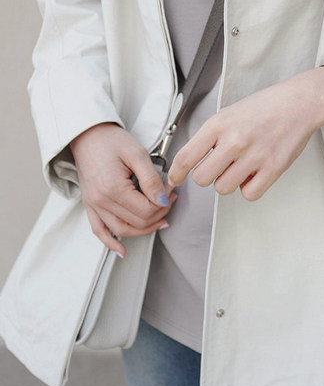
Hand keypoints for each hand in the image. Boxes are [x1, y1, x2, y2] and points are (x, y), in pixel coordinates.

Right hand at [70, 123, 176, 257]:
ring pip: (122, 230)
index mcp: (112, 188)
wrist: (88, 135)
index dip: (164, 205)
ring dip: (143, 230)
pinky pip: (99, 230)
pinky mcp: (90, 205)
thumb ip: (151, 180)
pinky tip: (122, 250)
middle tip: (170, 200)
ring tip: (160, 220)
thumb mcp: (137, 155)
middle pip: (137, 222)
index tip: (173, 192)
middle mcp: (101, 200)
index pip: (146, 210)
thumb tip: (163, 200)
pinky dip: (111, 242)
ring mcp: (93, 204)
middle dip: (159, 214)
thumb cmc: (111, 141)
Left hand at [168, 65, 323, 200]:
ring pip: (223, 188)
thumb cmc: (265, 107)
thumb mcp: (229, 113)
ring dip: (229, 181)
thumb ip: (211, 137)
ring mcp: (254, 156)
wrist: (299, 103)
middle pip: (202, 178)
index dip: (176, 174)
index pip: (185, 158)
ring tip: (240, 167)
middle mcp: (234, 141)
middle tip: (218, 167)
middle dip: (207, 175)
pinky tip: (254, 174)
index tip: (175, 179)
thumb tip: (193, 162)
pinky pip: (249, 194)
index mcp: (219, 124)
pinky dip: (249, 188)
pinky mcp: (273, 168)